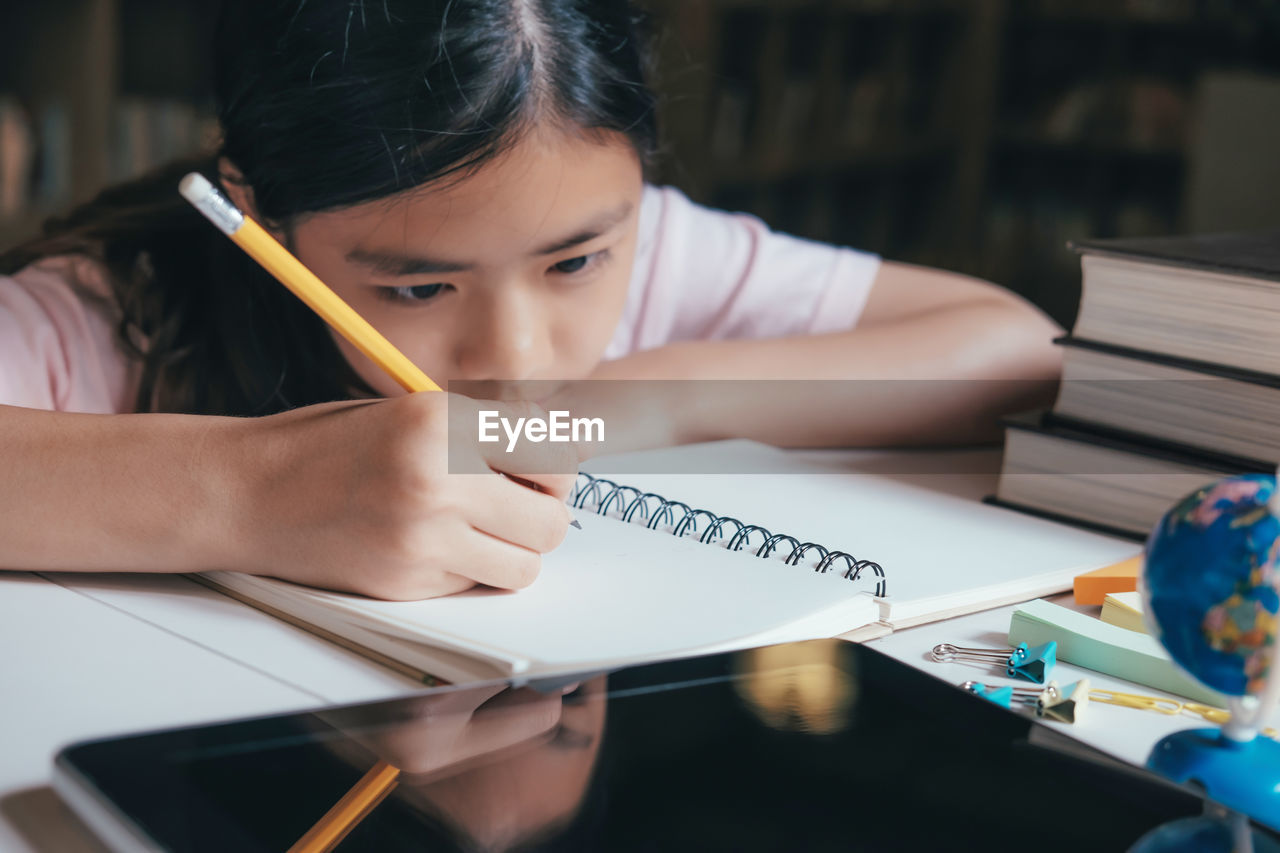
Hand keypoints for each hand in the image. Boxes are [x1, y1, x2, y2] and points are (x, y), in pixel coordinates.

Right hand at [223, 393, 577, 599]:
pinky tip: (434, 544)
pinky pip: (477, 585)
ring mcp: (422, 539)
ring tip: (477, 526)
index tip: (544, 465)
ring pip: (525, 566)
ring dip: (513, 551)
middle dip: (543, 513)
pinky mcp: (407, 584)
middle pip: (551, 519)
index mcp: (442, 421)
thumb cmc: (331, 445)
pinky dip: (470, 570)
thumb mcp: (414, 411)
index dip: (557, 463)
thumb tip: (571, 445)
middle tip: (516, 501)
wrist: (249, 492)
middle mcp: (437, 479)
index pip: (554, 451)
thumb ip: (488, 429)